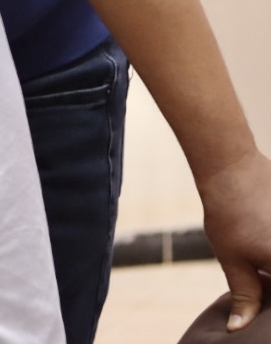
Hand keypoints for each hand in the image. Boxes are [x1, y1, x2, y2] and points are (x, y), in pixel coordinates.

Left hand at [199, 150, 270, 330]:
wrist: (232, 168)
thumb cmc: (230, 214)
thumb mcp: (233, 260)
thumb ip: (245, 296)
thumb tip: (238, 328)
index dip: (269, 303)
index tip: (258, 282)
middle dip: (269, 277)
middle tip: (258, 264)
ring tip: (259, 254)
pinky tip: (263, 242)